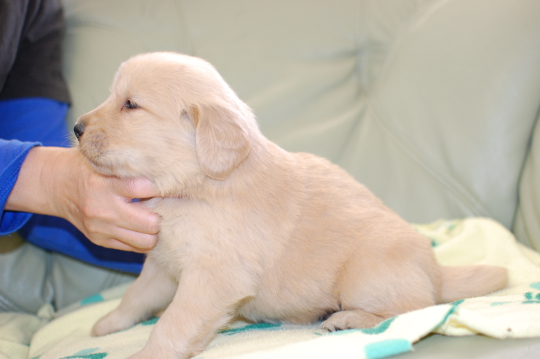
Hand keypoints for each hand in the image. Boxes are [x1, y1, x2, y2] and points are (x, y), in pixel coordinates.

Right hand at [7, 146, 159, 251]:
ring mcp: (101, 228)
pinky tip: (140, 226)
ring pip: (145, 241)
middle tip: (162, 205)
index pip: (145, 189)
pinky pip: (133, 248)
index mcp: (105, 185)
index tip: (167, 185)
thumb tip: (165, 175)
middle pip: (150, 223)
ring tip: (152, 217)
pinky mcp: (100, 240)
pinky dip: (142, 238)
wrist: (56, 186)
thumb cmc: (87, 169)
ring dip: (154, 230)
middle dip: (161, 214)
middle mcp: (103, 209)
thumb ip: (130, 168)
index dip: (161, 187)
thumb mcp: (105, 161)